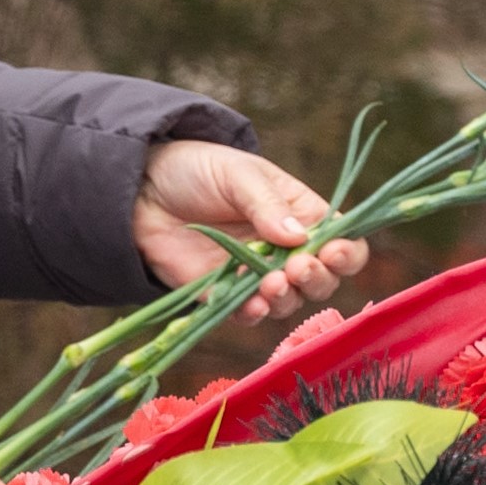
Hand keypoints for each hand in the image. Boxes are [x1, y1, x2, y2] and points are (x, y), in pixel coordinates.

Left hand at [132, 139, 365, 325]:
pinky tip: (252, 304)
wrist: (140, 190)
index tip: (332, 252)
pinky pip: (248, 314)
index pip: (341, 240)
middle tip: (297, 267)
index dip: (346, 252)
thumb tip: (299, 237)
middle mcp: (284, 249)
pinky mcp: (224, 295)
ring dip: (287, 297)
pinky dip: (255, 313)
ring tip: (272, 283)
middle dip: (317, 277)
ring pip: (289, 301)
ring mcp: (255, 275)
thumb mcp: (237, 175)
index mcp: (300, 214)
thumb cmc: (196, 170)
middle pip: (322, 278)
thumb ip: (267, 205)